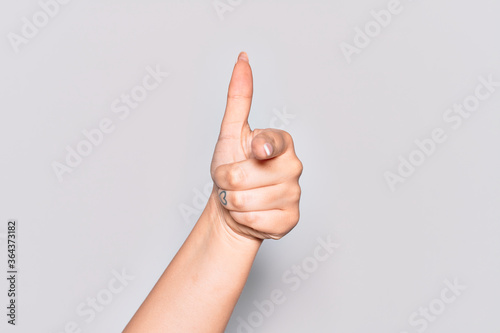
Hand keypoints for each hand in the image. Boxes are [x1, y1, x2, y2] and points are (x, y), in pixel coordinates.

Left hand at [210, 52, 302, 240]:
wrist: (232, 206)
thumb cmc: (232, 167)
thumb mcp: (231, 132)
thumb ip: (239, 98)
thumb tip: (242, 59)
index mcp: (283, 143)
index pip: (264, 146)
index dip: (244, 155)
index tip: (251, 153)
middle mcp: (294, 167)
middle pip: (242, 178)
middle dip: (226, 182)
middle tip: (234, 181)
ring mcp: (295, 195)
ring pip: (244, 202)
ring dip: (232, 201)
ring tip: (240, 196)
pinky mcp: (291, 220)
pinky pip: (254, 221)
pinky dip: (243, 219)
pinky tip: (251, 213)